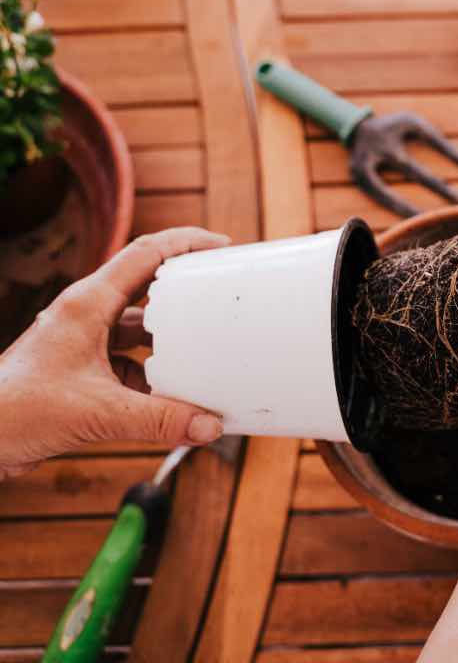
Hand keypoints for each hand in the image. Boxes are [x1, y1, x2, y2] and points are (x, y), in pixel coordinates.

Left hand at [0, 228, 229, 478]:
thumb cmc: (15, 412)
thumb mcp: (98, 413)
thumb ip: (159, 420)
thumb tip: (210, 427)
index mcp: (88, 304)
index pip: (146, 254)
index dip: (187, 243)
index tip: (222, 248)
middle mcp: (87, 314)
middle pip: (148, 286)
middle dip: (187, 290)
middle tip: (223, 293)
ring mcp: (83, 340)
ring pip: (140, 328)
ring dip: (171, 338)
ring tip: (207, 347)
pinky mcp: (82, 368)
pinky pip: (129, 360)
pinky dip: (154, 373)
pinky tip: (174, 394)